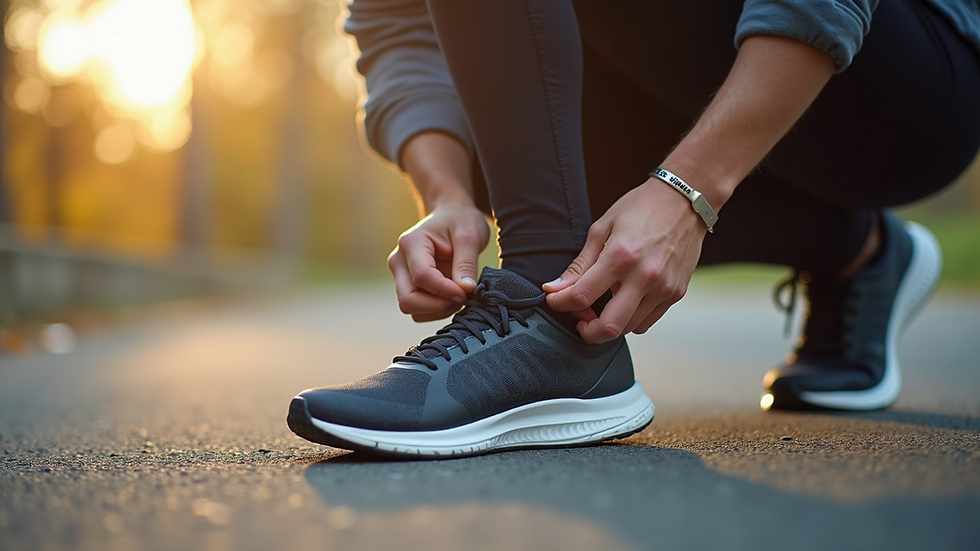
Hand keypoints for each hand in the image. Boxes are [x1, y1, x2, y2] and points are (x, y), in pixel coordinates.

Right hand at [388, 204, 489, 321]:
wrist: (450, 216)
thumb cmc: (459, 221)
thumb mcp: (470, 236)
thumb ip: (467, 264)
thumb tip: (466, 290)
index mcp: (411, 243)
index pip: (422, 277)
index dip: (446, 290)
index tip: (466, 290)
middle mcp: (399, 261)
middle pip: (408, 299)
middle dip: (438, 305)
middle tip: (462, 296)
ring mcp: (400, 275)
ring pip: (412, 309)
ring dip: (438, 309)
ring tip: (458, 294)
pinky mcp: (407, 286)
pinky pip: (417, 310)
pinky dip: (435, 310)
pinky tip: (450, 296)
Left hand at [543, 179, 706, 342]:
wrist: (684, 200)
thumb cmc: (641, 208)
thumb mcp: (602, 228)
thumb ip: (579, 265)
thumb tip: (555, 288)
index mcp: (620, 257)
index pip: (581, 296)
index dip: (560, 303)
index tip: (555, 300)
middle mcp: (644, 277)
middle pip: (608, 327)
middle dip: (586, 331)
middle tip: (579, 319)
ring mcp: (663, 288)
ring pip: (628, 329)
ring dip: (608, 324)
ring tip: (601, 306)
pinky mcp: (676, 293)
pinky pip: (647, 322)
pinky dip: (630, 320)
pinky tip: (623, 302)